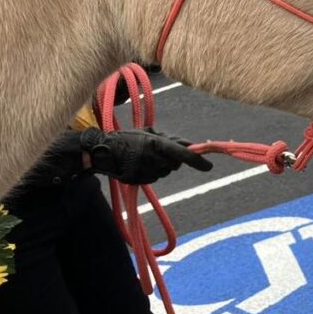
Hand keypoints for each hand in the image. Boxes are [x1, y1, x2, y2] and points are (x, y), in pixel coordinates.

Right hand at [79, 128, 212, 183]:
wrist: (103, 152)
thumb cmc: (128, 138)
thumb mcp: (149, 133)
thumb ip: (170, 139)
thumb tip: (189, 146)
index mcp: (157, 145)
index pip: (183, 154)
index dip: (197, 161)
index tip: (209, 166)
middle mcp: (154, 160)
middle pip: (176, 164)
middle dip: (174, 158)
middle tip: (160, 150)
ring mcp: (147, 172)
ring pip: (165, 171)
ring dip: (162, 164)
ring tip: (145, 155)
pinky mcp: (140, 180)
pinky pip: (154, 177)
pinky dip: (152, 171)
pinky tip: (140, 163)